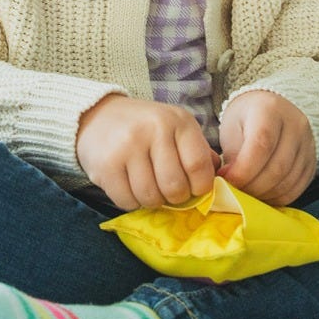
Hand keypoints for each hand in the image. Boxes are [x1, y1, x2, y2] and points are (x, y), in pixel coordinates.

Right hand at [76, 94, 219, 211]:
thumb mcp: (176, 128)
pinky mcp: (106, 165)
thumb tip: (220, 182)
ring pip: (151, 197)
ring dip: (152, 201)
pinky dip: (131, 202)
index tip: (195, 189)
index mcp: (178, 121)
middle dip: (175, 198)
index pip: (199, 166)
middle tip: (169, 191)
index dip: (200, 187)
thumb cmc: (145, 127)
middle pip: (175, 187)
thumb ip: (199, 152)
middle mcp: (154, 130)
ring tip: (149, 188)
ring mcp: (128, 147)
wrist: (98, 116)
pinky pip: (127, 201)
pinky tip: (130, 187)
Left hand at [218, 90, 315, 206]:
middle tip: (235, 192)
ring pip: (288, 181)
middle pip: (278, 167)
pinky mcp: (312, 161)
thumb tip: (231, 185)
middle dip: (253, 186)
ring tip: (247, 194)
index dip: (243, 170)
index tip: (227, 180)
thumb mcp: (231, 129)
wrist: (269, 110)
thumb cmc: (246, 120)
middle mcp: (295, 124)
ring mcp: (308, 144)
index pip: (262, 145)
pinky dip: (278, 197)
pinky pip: (297, 188)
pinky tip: (262, 194)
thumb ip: (232, 157)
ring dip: (264, 195)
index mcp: (270, 109)